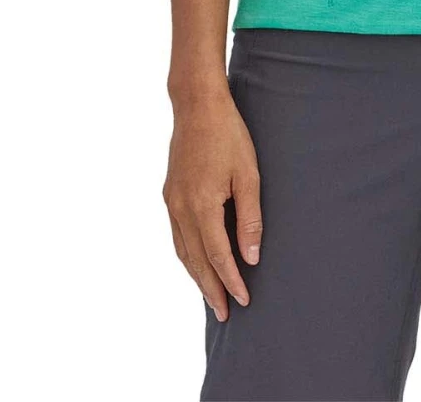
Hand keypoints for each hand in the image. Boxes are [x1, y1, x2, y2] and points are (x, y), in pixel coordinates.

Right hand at [163, 88, 262, 320]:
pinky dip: (187, 255)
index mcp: (201, 206)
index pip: (219, 256)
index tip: (244, 301)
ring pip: (182, 251)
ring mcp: (171, 202)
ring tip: (210, 295)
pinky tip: (195, 261)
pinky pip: (176, 235)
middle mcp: (180, 209)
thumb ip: (250, 218)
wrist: (196, 105)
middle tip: (223, 314)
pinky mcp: (169, 194)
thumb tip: (252, 257)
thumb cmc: (228, 135)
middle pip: (196, 261)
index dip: (232, 281)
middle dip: (211, 289)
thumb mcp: (248, 174)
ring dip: (196, 276)